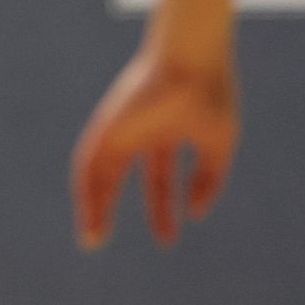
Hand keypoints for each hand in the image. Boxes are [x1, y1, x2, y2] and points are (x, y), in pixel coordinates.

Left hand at [72, 47, 237, 249]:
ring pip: (97, 174)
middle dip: (109, 211)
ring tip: (92, 240)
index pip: (160, 180)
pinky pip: (87, 162)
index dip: (163, 209)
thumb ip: (210, 180)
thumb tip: (196, 213)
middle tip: (101, 243)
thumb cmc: (210, 94)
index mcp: (166, 134)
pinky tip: (87, 211)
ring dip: (92, 206)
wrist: (190, 60)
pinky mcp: (104, 126)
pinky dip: (85, 188)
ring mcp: (119, 130)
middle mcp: (138, 134)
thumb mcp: (219, 146)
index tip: (168, 238)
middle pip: (118, 180)